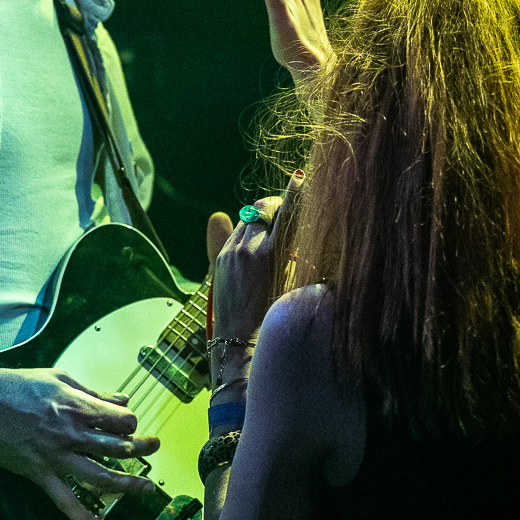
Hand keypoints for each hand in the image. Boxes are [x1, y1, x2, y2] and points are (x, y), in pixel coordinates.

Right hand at [0, 367, 160, 519]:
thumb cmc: (18, 386)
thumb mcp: (60, 378)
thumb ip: (92, 393)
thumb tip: (120, 399)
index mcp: (79, 408)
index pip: (122, 420)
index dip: (130, 423)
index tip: (128, 425)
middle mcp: (73, 434)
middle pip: (119, 447)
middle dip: (142, 449)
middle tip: (153, 449)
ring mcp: (58, 457)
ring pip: (101, 476)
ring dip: (128, 485)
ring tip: (146, 490)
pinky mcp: (41, 474)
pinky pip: (66, 501)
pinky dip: (83, 519)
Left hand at [210, 173, 303, 342]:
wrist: (240, 343)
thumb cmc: (274, 318)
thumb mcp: (290, 284)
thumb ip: (292, 254)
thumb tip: (294, 233)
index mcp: (272, 255)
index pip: (286, 214)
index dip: (295, 194)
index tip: (300, 177)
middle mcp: (249, 249)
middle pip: (262, 209)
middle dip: (275, 205)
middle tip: (285, 208)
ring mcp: (230, 253)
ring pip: (247, 218)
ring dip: (260, 218)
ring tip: (271, 228)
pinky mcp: (219, 260)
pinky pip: (233, 233)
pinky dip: (246, 232)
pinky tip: (254, 243)